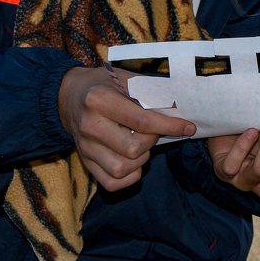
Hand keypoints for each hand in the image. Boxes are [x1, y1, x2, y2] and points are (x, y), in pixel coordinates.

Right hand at [58, 66, 195, 190]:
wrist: (70, 95)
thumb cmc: (104, 84)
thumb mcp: (125, 77)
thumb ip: (151, 91)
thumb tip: (180, 108)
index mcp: (99, 100)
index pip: (142, 121)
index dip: (170, 126)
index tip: (189, 127)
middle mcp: (89, 126)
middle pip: (133, 149)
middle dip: (152, 141)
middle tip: (153, 131)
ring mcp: (85, 147)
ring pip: (122, 169)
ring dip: (142, 159)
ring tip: (141, 143)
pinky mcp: (85, 162)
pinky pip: (112, 183)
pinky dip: (130, 175)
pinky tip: (133, 159)